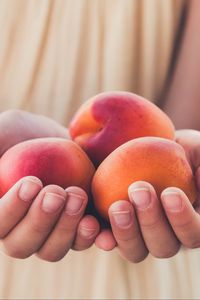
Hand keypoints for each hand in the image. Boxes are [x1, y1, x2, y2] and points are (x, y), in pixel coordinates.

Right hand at [0, 110, 99, 260]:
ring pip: (53, 250)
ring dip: (66, 229)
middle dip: (40, 221)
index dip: (12, 209)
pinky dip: (94, 239)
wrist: (59, 139)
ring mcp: (51, 232)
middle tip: (56, 193)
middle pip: (22, 245)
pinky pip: (83, 243)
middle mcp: (22, 229)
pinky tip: (100, 226)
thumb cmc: (25, 134)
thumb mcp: (4, 131)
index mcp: (2, 212)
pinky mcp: (78, 228)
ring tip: (78, 195)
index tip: (32, 182)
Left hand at [95, 130, 199, 262]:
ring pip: (135, 250)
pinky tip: (92, 224)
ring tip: (118, 205)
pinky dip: (101, 236)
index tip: (170, 193)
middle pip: (164, 246)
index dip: (183, 219)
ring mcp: (139, 235)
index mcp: (189, 221)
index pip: (194, 233)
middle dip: (152, 222)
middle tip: (139, 190)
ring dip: (126, 231)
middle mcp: (166, 235)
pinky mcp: (114, 229)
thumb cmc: (173, 148)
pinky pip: (108, 240)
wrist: (141, 146)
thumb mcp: (193, 149)